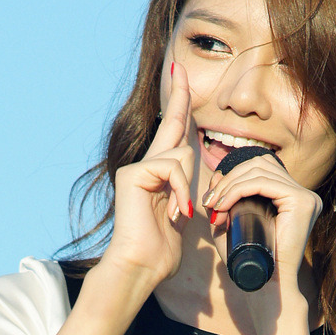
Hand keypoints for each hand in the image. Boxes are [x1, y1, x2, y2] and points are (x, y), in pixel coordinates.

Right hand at [102, 64, 195, 286]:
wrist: (141, 267)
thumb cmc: (160, 252)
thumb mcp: (182, 217)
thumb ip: (187, 193)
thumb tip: (202, 188)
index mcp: (159, 175)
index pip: (173, 134)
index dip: (179, 106)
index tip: (180, 76)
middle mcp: (146, 166)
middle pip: (172, 124)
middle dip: (179, 95)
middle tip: (180, 67)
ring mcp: (137, 168)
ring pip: (181, 154)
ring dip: (188, 185)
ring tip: (181, 211)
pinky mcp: (133, 174)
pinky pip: (171, 167)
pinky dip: (180, 190)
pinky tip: (176, 211)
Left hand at [202, 152, 322, 333]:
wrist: (267, 286)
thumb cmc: (250, 260)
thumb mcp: (233, 225)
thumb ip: (225, 202)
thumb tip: (216, 176)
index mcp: (294, 198)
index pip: (262, 168)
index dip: (233, 175)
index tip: (212, 198)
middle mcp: (304, 194)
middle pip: (260, 164)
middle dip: (229, 179)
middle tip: (211, 202)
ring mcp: (306, 197)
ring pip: (259, 171)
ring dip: (230, 185)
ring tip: (215, 205)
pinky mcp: (302, 202)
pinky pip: (263, 183)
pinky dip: (238, 189)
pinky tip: (224, 203)